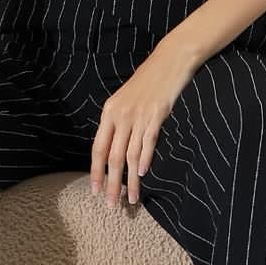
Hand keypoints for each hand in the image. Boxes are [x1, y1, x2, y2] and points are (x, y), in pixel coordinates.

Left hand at [90, 38, 198, 206]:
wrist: (170, 60)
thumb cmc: (149, 81)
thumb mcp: (126, 100)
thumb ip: (119, 122)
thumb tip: (114, 147)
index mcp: (109, 112)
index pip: (98, 148)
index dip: (95, 172)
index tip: (95, 191)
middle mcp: (120, 115)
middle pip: (112, 157)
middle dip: (111, 184)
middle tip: (111, 204)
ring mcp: (138, 115)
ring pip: (130, 155)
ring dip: (131, 180)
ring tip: (132, 199)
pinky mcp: (156, 114)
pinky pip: (148, 140)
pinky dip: (145, 158)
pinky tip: (142, 173)